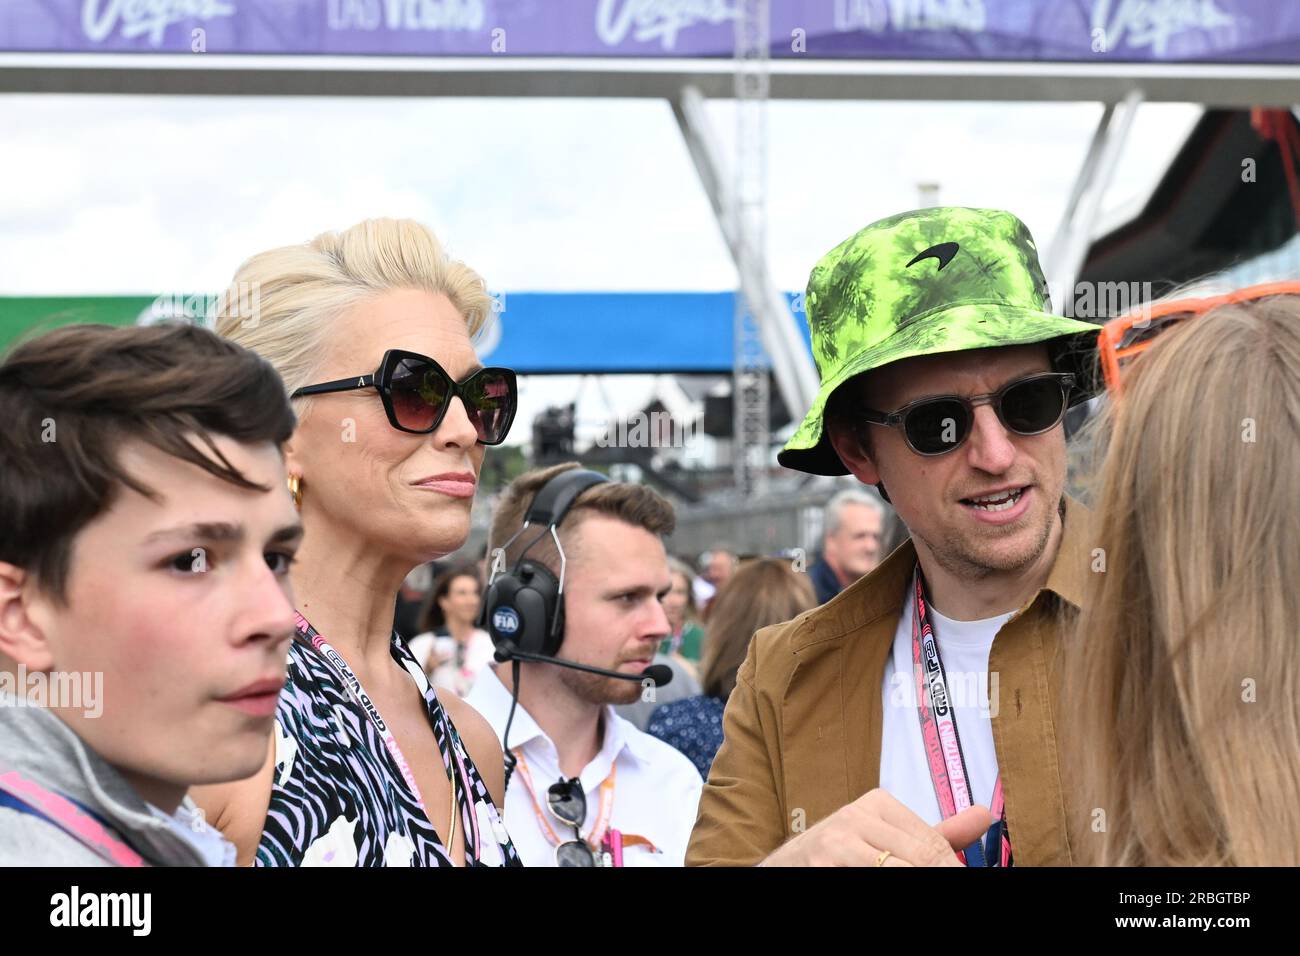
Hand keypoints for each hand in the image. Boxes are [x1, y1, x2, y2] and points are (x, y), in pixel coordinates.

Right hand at [759, 788, 994, 866]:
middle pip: (918, 859)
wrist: (789, 864)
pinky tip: (878, 880)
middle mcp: (855, 817)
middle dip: (938, 874)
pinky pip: (864, 878)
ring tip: (914, 882)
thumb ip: (936, 833)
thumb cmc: (844, 854)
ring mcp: (835, 844)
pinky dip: (878, 883)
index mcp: (877, 803)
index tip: (962, 875)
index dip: (952, 868)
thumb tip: (985, 814)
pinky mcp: (820, 867)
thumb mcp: (888, 838)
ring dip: (906, 878)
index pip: (932, 843)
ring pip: (892, 870)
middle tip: (954, 879)